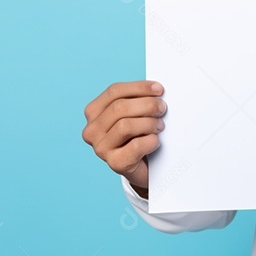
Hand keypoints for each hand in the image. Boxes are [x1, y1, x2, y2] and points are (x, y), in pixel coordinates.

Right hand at [82, 80, 166, 197]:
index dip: (139, 88)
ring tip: (160, 126)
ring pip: (125, 126)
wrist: (144, 167)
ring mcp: (101, 148)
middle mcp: (92, 130)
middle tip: (162, 108)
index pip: (114, 91)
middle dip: (147, 105)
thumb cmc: (139, 134)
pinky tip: (155, 141)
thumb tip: (156, 90)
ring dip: (149, 123)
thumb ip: (137, 100)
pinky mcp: (114, 163)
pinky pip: (135, 146)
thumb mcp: (134, 113)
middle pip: (119, 108)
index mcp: (94, 112)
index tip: (159, 89)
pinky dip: (151, 141)